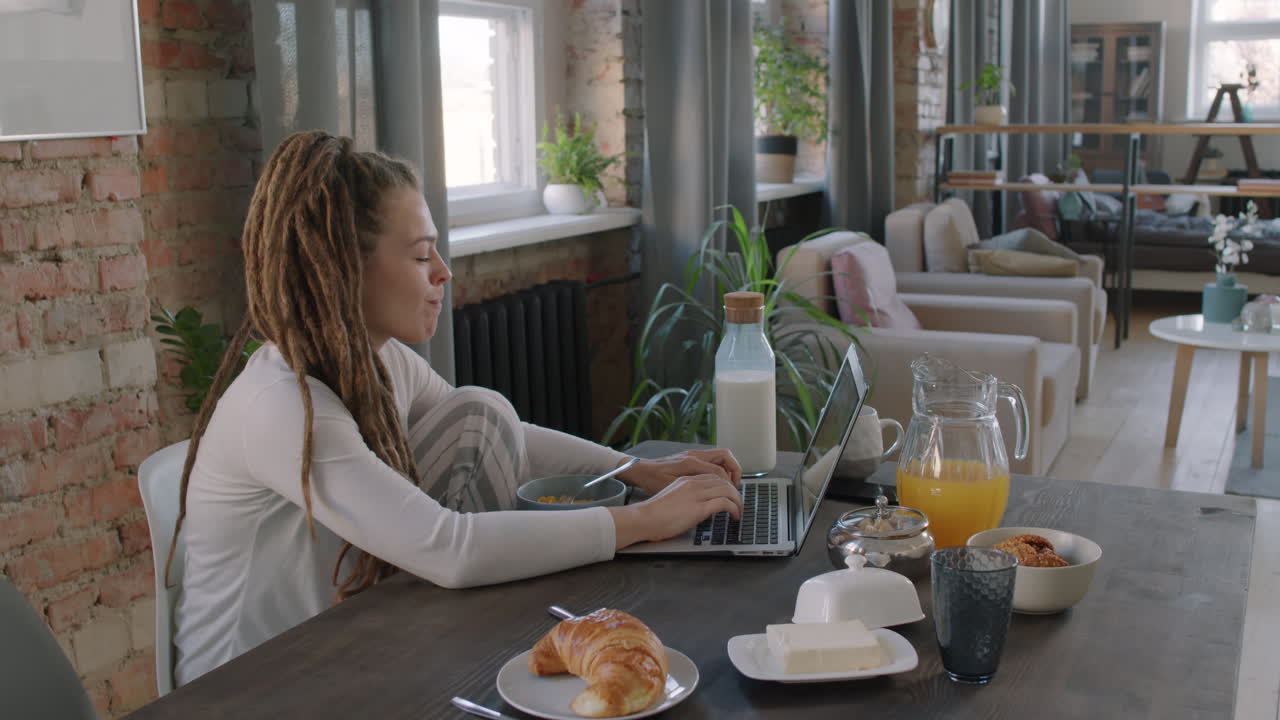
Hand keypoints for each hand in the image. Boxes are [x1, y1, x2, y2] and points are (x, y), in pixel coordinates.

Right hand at [608, 474, 741, 548]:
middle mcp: (693, 483)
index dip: (726, 485)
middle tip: (738, 504)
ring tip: (739, 512)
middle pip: (723, 480)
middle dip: (735, 492)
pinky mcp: (699, 507)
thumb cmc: (654, 513)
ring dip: (738, 501)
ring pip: (728, 489)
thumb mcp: (672, 498)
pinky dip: (734, 509)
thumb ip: (686, 497)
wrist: (644, 518)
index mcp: (686, 479)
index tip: (730, 495)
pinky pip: (725, 503)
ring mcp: (697, 494)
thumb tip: (697, 508)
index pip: (713, 475)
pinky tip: (734, 516)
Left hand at [618, 448, 742, 494]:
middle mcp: (694, 455)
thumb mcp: (672, 489)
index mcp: (691, 463)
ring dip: (729, 469)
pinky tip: (717, 482)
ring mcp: (693, 454)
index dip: (729, 485)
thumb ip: (693, 490)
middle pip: (725, 456)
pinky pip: (713, 459)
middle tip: (736, 487)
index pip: (720, 472)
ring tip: (730, 485)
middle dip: (735, 471)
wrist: (641, 471)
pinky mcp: (691, 457)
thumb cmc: (652, 481)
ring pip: (720, 456)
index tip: (732, 498)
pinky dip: (720, 468)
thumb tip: (713, 496)